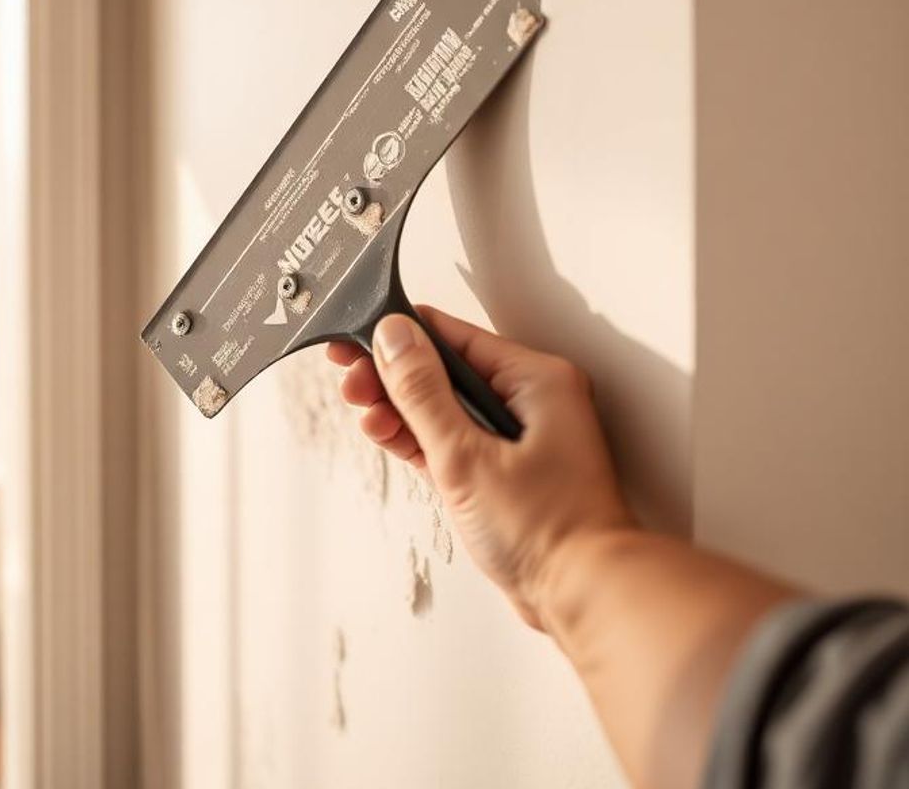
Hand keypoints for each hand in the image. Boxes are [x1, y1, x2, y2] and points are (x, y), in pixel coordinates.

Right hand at [327, 307, 633, 630]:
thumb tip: (395, 336)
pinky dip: (420, 438)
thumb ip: (423, 392)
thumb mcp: (466, 455)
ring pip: (445, 405)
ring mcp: (519, 434)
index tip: (355, 341)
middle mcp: (531, 398)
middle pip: (445, 369)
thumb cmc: (547, 531)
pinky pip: (454, 437)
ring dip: (401, 409)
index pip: (453, 336)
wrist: (584, 598)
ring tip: (365, 414)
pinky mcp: (505, 466)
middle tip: (352, 385)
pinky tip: (388, 434)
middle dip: (394, 377)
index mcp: (536, 379)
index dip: (399, 337)